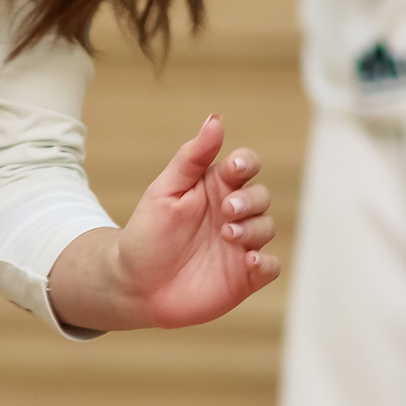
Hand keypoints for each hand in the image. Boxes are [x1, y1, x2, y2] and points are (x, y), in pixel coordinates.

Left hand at [46, 114, 277, 330]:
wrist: (134, 285)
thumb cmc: (147, 234)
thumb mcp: (164, 191)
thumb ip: (191, 157)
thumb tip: (215, 120)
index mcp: (214, 187)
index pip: (245, 164)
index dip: (246, 162)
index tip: (233, 168)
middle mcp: (232, 213)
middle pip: (261, 195)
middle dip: (249, 200)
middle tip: (226, 210)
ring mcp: (241, 244)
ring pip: (268, 227)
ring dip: (253, 229)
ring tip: (228, 234)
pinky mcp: (245, 275)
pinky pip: (271, 266)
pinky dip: (266, 262)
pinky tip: (250, 260)